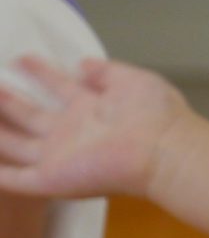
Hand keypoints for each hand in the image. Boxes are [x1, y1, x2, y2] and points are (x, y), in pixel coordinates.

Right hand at [0, 55, 191, 201]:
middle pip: (29, 114)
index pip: (59, 86)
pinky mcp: (51, 179)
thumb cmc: (156, 115)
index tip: (21, 57)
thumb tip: (83, 63)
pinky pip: (14, 180)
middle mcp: (72, 133)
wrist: (163, 150)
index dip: (40, 72)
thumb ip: (106, 72)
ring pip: (14, 145)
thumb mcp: (132, 81)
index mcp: (91, 108)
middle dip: (6, 100)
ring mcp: (59, 156)